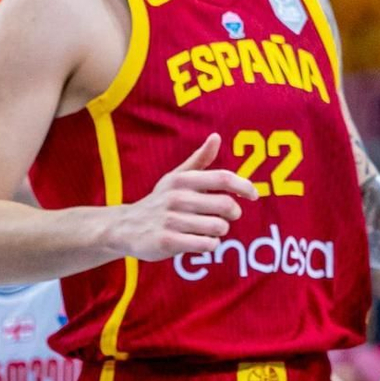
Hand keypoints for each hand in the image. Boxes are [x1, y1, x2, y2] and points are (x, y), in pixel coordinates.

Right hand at [117, 134, 258, 261]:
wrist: (125, 227)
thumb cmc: (159, 201)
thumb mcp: (176, 178)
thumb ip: (199, 160)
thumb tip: (216, 137)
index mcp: (183, 180)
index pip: (222, 178)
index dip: (243, 186)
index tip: (254, 195)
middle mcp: (177, 197)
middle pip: (224, 205)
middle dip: (233, 213)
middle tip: (229, 216)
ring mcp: (171, 220)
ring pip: (216, 227)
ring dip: (220, 230)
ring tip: (213, 229)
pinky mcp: (166, 242)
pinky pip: (204, 244)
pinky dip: (210, 244)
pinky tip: (204, 241)